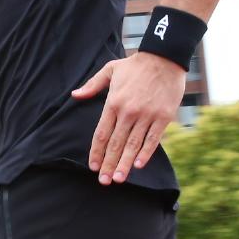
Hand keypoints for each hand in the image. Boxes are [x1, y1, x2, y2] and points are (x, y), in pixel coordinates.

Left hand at [72, 53, 186, 183]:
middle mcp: (128, 112)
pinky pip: (153, 139)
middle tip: (104, 181)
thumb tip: (75, 95)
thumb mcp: (110, 70)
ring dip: (125, 164)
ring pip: (133, 145)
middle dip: (109, 164)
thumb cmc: (135, 65)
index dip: (97, 152)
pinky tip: (138, 165)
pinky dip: (145, 153)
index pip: (102, 133)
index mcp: (113, 103)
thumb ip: (92, 85)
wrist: (164, 57)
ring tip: (119, 179)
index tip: (94, 167)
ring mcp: (146, 115)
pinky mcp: (163, 117)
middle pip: (116, 143)